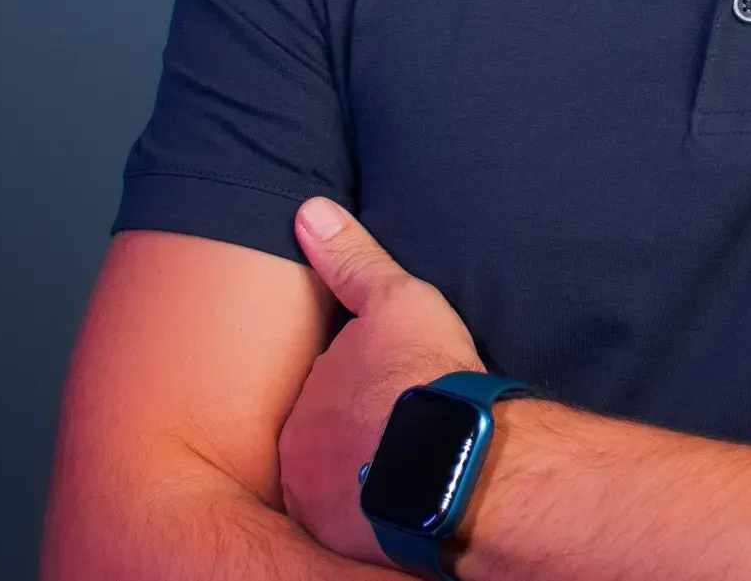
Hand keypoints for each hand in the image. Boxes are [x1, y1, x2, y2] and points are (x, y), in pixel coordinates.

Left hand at [278, 197, 484, 564]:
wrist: (453, 457)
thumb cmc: (425, 374)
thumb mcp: (395, 301)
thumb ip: (352, 258)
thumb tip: (309, 210)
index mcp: (307, 394)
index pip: (325, 382)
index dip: (359, 380)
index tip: (388, 383)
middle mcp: (298, 451)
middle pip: (324, 434)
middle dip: (353, 427)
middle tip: (398, 421)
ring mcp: (318, 501)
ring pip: (336, 478)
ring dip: (361, 468)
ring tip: (407, 459)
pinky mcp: (344, 540)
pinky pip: (353, 521)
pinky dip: (374, 509)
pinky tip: (407, 494)